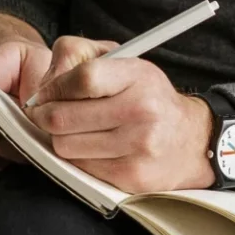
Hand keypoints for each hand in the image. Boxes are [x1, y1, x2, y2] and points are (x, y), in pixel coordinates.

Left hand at [26, 36, 215, 192]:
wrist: (190, 140)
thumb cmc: (148, 97)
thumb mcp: (126, 64)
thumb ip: (82, 58)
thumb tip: (44, 85)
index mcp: (138, 77)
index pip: (83, 78)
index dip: (54, 86)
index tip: (45, 92)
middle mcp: (141, 110)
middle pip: (63, 117)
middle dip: (45, 115)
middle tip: (44, 113)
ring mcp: (137, 145)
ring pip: (65, 145)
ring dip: (60, 138)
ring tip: (74, 129)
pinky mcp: (131, 175)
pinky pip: (80, 167)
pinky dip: (78, 157)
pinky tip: (91, 147)